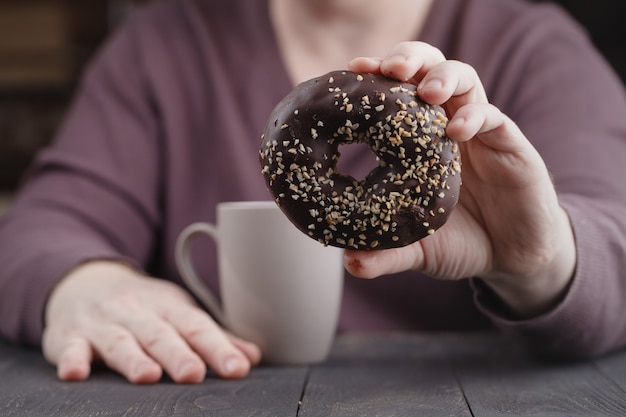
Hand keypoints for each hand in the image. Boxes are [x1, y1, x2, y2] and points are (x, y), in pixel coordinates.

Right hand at [42, 261, 260, 383]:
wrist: (85, 282)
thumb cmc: (142, 307)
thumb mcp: (177, 314)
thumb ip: (212, 338)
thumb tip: (251, 357)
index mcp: (169, 308)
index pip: (197, 327)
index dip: (218, 348)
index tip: (237, 368)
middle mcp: (138, 313)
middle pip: (161, 335)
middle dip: (178, 354)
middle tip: (195, 373)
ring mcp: (104, 324)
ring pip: (120, 342)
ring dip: (133, 358)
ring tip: (148, 376)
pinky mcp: (70, 336)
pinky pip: (70, 347)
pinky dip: (72, 359)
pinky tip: (75, 373)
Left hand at [345, 42, 575, 317]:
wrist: (513, 256)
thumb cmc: (462, 242)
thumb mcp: (419, 250)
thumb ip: (386, 254)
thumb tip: (349, 263)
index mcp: (419, 140)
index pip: (397, 95)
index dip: (376, 79)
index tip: (353, 71)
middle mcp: (447, 126)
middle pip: (430, 70)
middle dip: (409, 60)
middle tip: (386, 68)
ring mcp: (481, 132)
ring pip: (465, 81)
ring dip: (443, 77)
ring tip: (425, 91)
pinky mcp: (511, 145)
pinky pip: (494, 119)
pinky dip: (475, 117)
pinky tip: (457, 129)